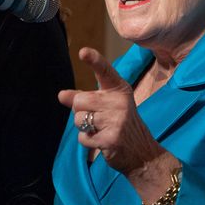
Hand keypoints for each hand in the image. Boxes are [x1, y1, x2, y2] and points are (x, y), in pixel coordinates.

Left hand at [57, 47, 163, 175]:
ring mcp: (117, 120)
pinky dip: (87, 141)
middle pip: (80, 100)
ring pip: (79, 119)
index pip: (104, 71)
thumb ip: (84, 98)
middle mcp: (120, 102)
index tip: (83, 52)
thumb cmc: (119, 123)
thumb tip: (61, 95)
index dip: (94, 61)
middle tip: (97, 118)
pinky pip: (83, 137)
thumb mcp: (106, 105)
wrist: (142, 152)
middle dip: (80, 111)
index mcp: (119, 89)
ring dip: (84, 128)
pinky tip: (102, 141)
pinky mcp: (111, 139)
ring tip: (101, 129)